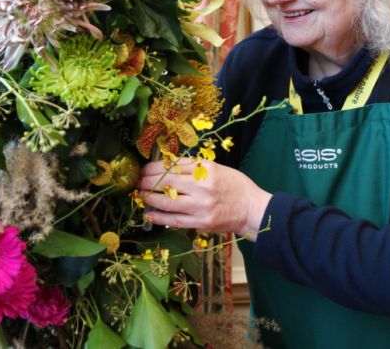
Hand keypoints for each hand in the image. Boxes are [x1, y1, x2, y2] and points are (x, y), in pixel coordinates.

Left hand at [138, 157, 271, 239]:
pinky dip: (159, 218)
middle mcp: (202, 187)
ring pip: (167, 201)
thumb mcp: (216, 168)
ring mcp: (201, 206)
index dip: (154, 167)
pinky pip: (175, 220)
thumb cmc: (234, 186)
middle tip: (137, 182)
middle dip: (147, 181)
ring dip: (149, 198)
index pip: (173, 166)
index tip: (144, 169)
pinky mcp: (201, 223)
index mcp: (206, 169)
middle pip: (166, 182)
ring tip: (140, 196)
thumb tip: (165, 166)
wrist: (252, 208)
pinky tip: (149, 215)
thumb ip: (193, 167)